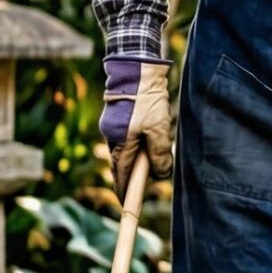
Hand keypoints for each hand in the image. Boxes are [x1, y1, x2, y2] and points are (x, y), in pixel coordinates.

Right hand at [103, 57, 173, 184]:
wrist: (136, 68)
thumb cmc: (147, 98)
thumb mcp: (158, 128)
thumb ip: (159, 153)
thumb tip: (160, 173)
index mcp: (119, 142)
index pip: (120, 173)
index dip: (124, 190)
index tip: (126, 204)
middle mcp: (111, 135)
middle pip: (122, 163)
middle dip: (131, 176)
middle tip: (140, 189)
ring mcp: (113, 125)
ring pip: (126, 149)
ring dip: (137, 159)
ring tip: (151, 164)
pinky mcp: (119, 116)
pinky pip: (127, 137)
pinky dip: (137, 145)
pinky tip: (147, 143)